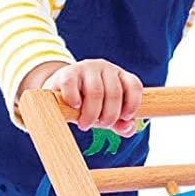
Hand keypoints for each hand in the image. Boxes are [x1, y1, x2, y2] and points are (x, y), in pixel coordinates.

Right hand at [21, 58, 142, 132]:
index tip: (125, 118)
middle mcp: (105, 68)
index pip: (134, 85)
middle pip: (114, 93)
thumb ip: (121, 124)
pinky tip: (75, 107)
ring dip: (91, 113)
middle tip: (100, 125)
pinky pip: (72, 85)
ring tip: (85, 124)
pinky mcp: (67, 72)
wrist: (60, 94)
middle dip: (109, 116)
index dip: (133, 104)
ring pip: (95, 92)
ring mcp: (86, 67)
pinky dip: (74, 100)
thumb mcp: (107, 114)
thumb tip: (128, 128)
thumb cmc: (89, 105)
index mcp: (120, 76)